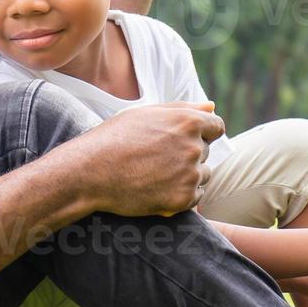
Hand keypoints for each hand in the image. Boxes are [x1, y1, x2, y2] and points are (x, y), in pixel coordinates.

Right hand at [69, 101, 223, 217]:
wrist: (90, 172)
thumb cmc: (114, 138)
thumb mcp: (146, 114)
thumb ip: (183, 108)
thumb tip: (212, 107)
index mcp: (188, 122)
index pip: (217, 127)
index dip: (201, 133)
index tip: (181, 141)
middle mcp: (194, 147)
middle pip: (206, 152)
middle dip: (188, 155)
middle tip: (155, 159)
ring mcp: (190, 175)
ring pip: (202, 175)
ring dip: (186, 176)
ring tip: (154, 174)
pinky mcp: (183, 199)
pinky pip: (195, 197)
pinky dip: (181, 195)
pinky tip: (156, 189)